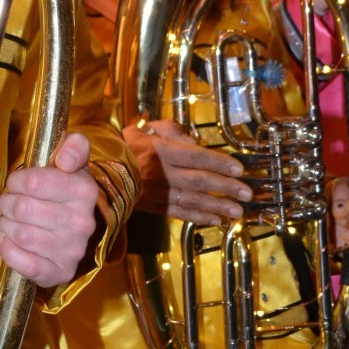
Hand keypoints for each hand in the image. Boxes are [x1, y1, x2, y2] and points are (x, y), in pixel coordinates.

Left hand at [0, 133, 98, 287]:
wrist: (74, 231)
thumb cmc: (66, 191)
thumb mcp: (74, 162)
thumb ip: (74, 146)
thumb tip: (66, 159)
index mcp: (85, 191)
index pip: (34, 181)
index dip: (17, 180)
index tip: (17, 182)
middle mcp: (82, 223)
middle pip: (23, 208)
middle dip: (7, 202)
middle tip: (9, 201)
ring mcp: (72, 251)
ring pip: (19, 234)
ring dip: (6, 224)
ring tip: (10, 219)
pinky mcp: (60, 272)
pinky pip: (22, 262)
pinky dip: (7, 249)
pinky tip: (8, 239)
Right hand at [124, 118, 251, 225]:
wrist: (101, 169)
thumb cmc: (128, 144)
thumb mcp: (149, 128)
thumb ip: (174, 132)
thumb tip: (196, 144)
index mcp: (160, 151)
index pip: (196, 157)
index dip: (218, 163)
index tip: (239, 169)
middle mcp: (161, 173)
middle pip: (199, 181)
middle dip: (225, 188)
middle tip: (247, 193)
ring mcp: (157, 193)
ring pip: (192, 200)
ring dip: (217, 207)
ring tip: (237, 212)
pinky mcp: (154, 207)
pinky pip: (180, 213)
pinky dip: (199, 217)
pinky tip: (216, 220)